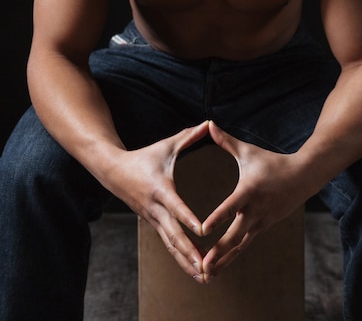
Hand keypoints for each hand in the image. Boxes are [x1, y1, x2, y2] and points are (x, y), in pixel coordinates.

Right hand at [105, 120, 209, 279]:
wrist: (114, 171)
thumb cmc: (145, 156)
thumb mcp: (167, 145)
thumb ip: (190, 136)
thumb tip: (210, 124)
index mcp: (161, 189)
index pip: (177, 206)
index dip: (188, 218)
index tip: (202, 230)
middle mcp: (156, 209)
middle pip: (174, 235)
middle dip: (190, 252)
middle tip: (206, 266)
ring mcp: (153, 219)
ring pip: (171, 246)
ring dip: (186, 262)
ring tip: (204, 277)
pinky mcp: (153, 224)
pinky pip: (168, 244)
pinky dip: (180, 258)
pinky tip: (194, 270)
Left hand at [200, 121, 305, 281]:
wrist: (304, 176)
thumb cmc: (272, 162)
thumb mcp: (248, 151)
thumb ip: (225, 141)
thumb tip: (208, 124)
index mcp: (249, 191)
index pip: (230, 207)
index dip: (217, 218)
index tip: (202, 230)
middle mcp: (255, 210)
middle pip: (235, 235)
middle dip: (218, 251)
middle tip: (202, 265)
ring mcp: (261, 222)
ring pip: (240, 246)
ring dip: (223, 260)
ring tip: (206, 275)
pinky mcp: (263, 227)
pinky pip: (245, 245)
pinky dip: (232, 256)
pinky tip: (218, 268)